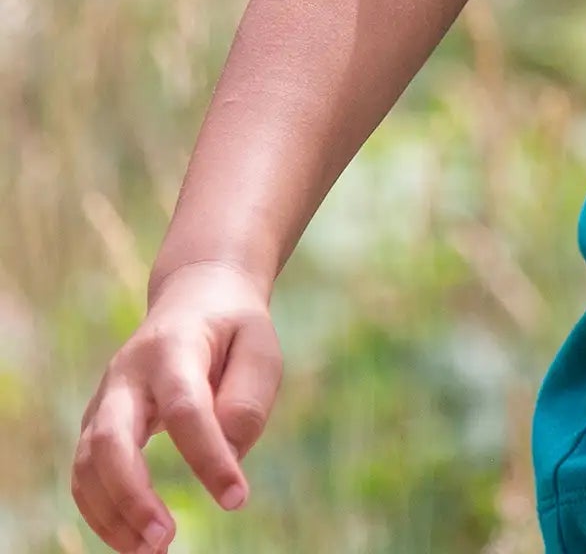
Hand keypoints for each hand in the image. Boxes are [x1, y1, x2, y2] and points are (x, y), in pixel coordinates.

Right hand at [70, 261, 282, 550]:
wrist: (195, 296)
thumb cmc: (234, 328)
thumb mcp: (260, 347)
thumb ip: (246, 401)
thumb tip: (226, 456)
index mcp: (174, 346)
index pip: (186, 408)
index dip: (208, 457)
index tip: (236, 498)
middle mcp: (129, 373)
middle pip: (111, 438)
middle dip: (132, 495)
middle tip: (166, 539)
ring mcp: (105, 398)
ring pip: (88, 462)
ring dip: (112, 514)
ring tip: (151, 551)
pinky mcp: (97, 423)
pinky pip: (85, 474)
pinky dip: (101, 512)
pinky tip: (132, 539)